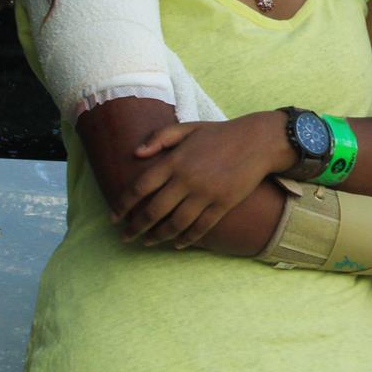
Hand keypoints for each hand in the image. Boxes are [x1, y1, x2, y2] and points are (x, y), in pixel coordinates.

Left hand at [121, 113, 288, 245]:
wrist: (258, 141)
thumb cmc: (220, 134)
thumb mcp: (188, 128)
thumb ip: (160, 138)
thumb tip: (135, 154)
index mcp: (175, 161)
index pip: (140, 188)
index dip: (123, 205)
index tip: (113, 218)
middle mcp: (187, 180)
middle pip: (154, 211)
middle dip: (136, 228)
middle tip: (125, 237)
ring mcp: (207, 194)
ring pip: (176, 224)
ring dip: (158, 236)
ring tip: (148, 242)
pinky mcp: (224, 204)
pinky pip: (201, 227)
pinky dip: (187, 238)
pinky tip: (177, 243)